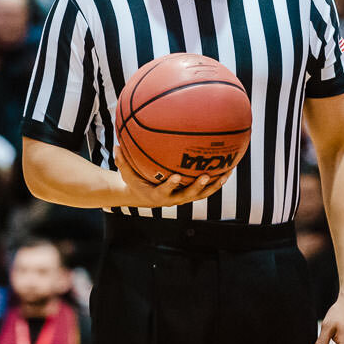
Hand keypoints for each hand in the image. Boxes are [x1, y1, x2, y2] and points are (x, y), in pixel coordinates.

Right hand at [114, 145, 228, 207]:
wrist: (144, 198)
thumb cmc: (135, 182)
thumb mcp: (126, 173)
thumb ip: (122, 161)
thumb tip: (116, 145)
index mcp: (158, 195)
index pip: (164, 190)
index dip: (171, 185)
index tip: (175, 177)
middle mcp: (173, 198)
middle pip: (188, 194)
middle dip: (197, 186)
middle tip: (206, 175)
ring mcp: (184, 197)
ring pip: (201, 194)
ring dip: (213, 186)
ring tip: (225, 174)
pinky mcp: (190, 194)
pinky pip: (206, 190)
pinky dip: (216, 182)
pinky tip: (227, 170)